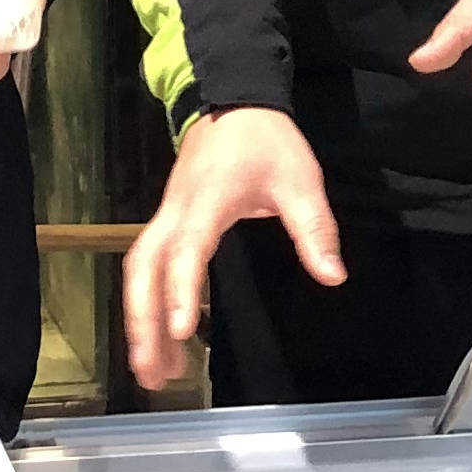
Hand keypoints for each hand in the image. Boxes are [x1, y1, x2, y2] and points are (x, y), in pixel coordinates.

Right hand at [123, 107, 338, 391]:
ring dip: (139, 319)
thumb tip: (332, 277)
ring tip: (152, 370)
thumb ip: (314, 230)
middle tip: (153, 372)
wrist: (234, 99)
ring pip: (139, 269)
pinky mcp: (170, 220)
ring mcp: (168, 214)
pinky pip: (147, 264)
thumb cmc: (266, 141)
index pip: (186, 250)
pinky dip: (147, 301)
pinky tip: (162, 335)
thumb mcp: (300, 181)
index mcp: (207, 202)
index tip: (180, 331)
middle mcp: (177, 211)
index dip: (180, 290)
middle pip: (143, 267)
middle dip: (142, 320)